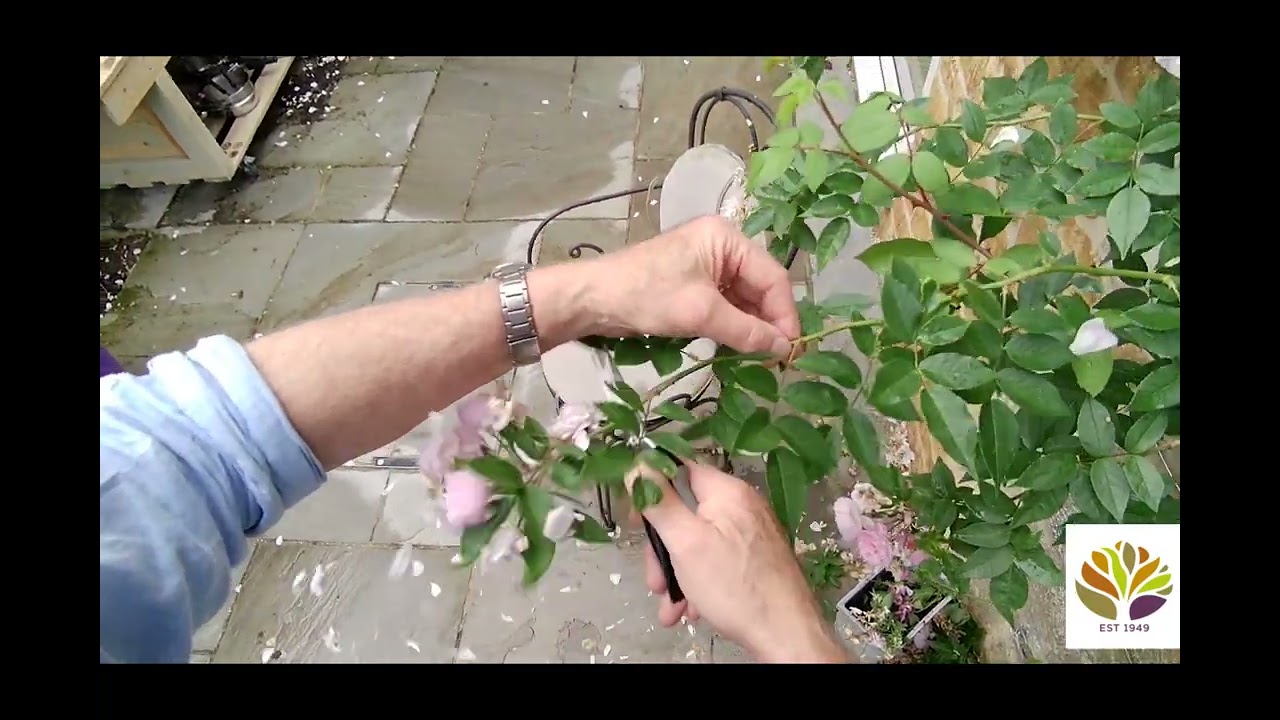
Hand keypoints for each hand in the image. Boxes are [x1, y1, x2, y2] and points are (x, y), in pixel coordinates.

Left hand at [586, 215, 800, 356]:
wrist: (593, 299)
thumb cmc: (647, 295)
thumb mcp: (701, 313)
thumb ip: (746, 331)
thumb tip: (783, 348)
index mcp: (726, 238)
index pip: (773, 277)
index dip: (785, 314)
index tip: (791, 349)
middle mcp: (721, 247)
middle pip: (760, 287)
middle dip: (770, 322)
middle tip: (780, 359)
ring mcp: (706, 266)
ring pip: (743, 299)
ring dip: (753, 327)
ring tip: (763, 358)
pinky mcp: (693, 285)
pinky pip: (725, 306)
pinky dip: (733, 327)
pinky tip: (740, 348)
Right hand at [631, 462, 847, 662]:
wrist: (786, 633)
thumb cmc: (735, 586)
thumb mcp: (685, 542)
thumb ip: (659, 502)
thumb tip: (637, 465)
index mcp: (727, 492)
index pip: (680, 470)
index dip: (653, 490)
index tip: (636, 519)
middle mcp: (742, 506)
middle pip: (686, 514)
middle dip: (664, 551)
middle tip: (655, 582)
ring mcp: (751, 533)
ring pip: (698, 543)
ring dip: (678, 575)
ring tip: (671, 608)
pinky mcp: (755, 558)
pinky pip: (717, 560)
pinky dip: (700, 582)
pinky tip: (693, 609)